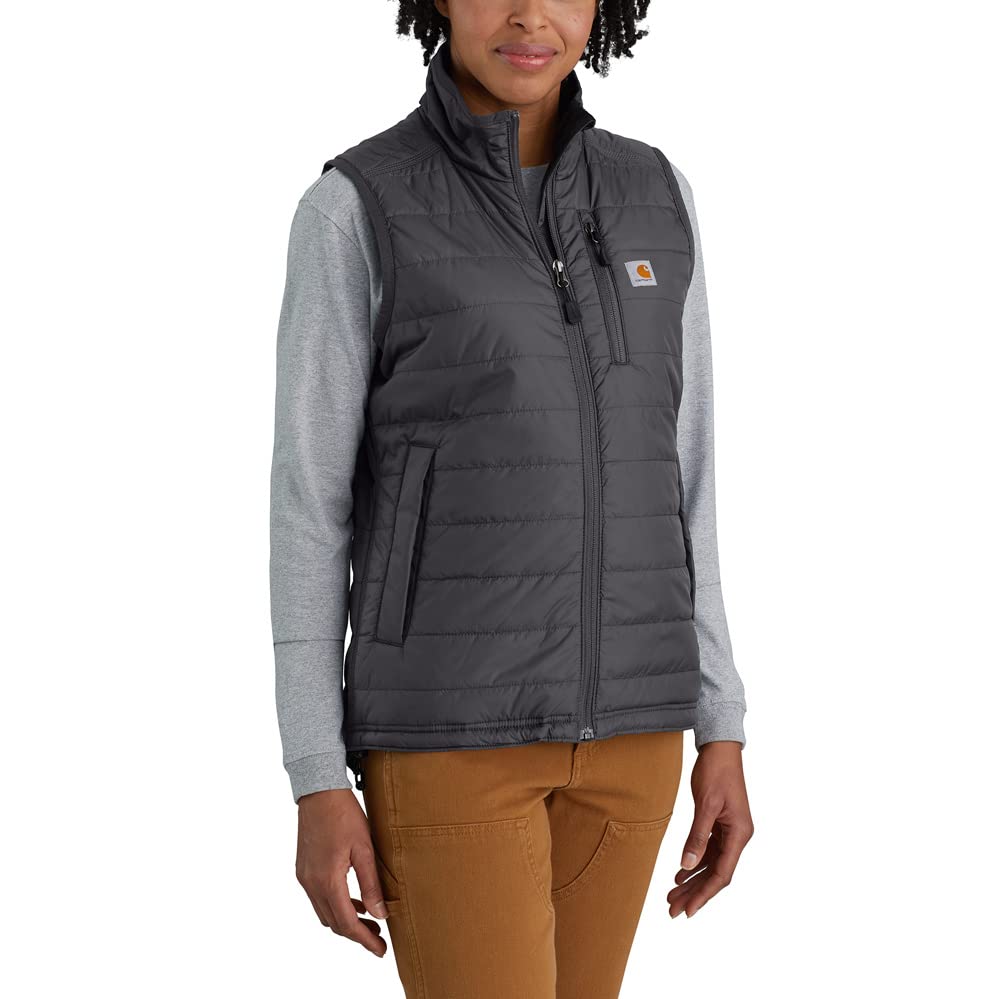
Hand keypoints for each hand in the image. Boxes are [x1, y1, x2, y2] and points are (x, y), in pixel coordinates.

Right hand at [296, 788, 389, 956]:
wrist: (319, 792)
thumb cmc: (344, 815)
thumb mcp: (364, 848)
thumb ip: (371, 884)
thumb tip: (380, 914)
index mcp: (327, 880)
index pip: (346, 923)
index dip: (364, 940)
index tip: (380, 950)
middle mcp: (312, 883)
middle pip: (334, 922)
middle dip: (356, 934)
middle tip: (378, 938)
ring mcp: (305, 877)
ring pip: (325, 912)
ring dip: (346, 920)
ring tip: (370, 920)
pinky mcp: (304, 869)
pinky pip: (320, 898)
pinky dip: (336, 905)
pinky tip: (354, 900)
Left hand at [668, 740, 752, 917]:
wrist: (720, 747)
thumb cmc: (715, 770)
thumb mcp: (706, 804)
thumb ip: (697, 836)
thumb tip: (686, 866)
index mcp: (740, 834)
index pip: (722, 874)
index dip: (704, 894)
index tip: (688, 911)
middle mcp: (738, 836)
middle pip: (716, 873)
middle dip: (695, 892)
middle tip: (672, 909)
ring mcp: (730, 830)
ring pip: (711, 864)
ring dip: (693, 880)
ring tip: (672, 895)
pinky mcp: (721, 823)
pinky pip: (709, 850)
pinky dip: (694, 862)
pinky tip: (680, 873)